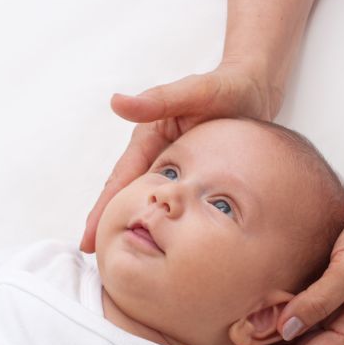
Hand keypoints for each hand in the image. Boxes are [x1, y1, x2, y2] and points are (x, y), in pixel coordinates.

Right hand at [79, 64, 281, 252]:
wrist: (253, 88)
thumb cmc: (225, 87)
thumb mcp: (194, 92)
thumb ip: (158, 100)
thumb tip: (117, 103)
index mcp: (148, 137)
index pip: (120, 180)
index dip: (104, 210)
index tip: (89, 239)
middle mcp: (155, 153)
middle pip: (127, 195)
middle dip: (109, 224)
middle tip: (96, 257)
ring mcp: (171, 165)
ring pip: (148, 200)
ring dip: (134, 224)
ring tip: (122, 256)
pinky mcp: (190, 173)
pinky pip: (171, 200)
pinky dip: (162, 219)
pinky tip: (162, 239)